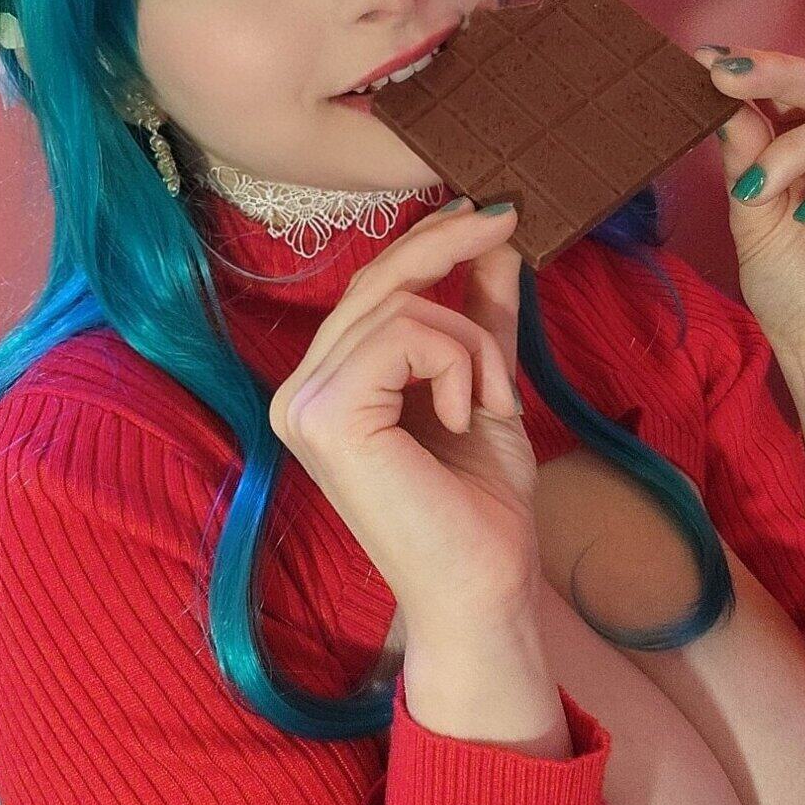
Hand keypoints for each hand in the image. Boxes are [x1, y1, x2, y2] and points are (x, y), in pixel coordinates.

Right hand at [268, 200, 540, 635]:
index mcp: (326, 390)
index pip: (370, 294)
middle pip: (374, 284)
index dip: (428, 245)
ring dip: (472, 346)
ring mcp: (303, 406)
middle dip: (447, 247)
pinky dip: (458, 365)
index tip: (488, 212)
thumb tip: (492, 237)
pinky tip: (463, 419)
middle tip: (507, 217)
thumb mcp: (485, 389)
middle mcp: (298, 394)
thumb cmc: (480, 509)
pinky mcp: (326, 416)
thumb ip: (480, 318)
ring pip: (401, 309)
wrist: (484, 591)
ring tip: (489, 404)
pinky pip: (404, 335)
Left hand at [693, 45, 804, 373]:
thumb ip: (746, 161)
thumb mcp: (756, 220)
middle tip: (725, 77)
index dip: (751, 66)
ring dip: (798, 146)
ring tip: (761, 191)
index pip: (786, 85)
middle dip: (774, 73)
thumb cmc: (793, 287)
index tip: (707, 60)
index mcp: (804, 141)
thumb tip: (719, 103)